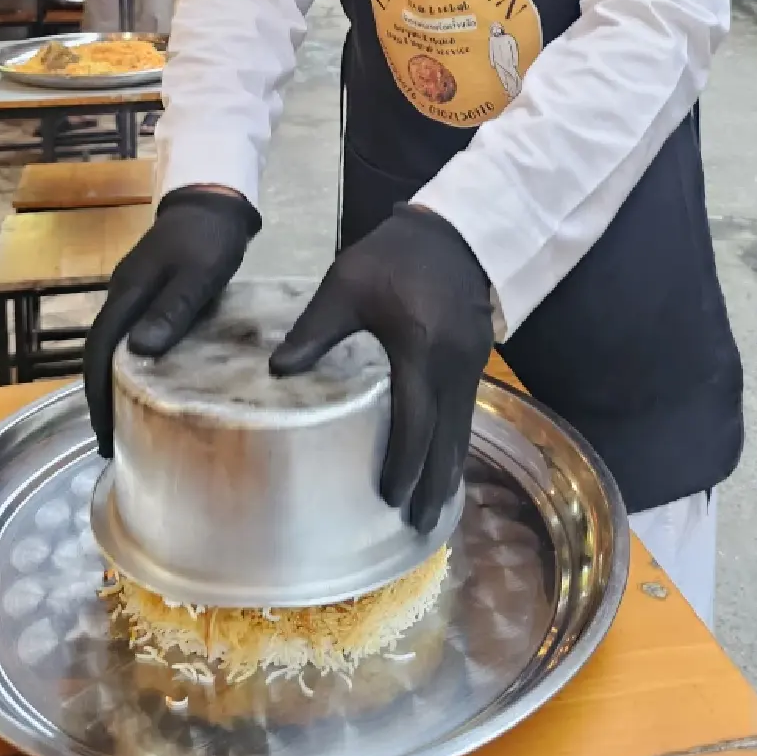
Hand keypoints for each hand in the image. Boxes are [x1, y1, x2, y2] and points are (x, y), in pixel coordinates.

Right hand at [83, 186, 260, 455]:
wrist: (213, 200)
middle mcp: (121, 294)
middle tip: (107, 438)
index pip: (99, 349)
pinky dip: (127, 365)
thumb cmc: (208, 239)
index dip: (96, 392)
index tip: (100, 431)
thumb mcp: (198, 274)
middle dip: (97, 395)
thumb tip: (139, 351)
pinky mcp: (148, 292)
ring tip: (122, 421)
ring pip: (112, 345)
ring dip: (110, 382)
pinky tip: (143, 384)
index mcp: (128, 292)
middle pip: (98, 351)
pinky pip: (128, 335)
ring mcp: (132, 291)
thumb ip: (172, 309)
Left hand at [270, 205, 492, 533]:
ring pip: (463, 428)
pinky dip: (456, 441)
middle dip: (432, 483)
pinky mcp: (478, 357)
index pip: (415, 420)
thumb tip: (278, 371)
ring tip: (434, 508)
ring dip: (448, 468)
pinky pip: (468, 411)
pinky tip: (446, 460)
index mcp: (420, 350)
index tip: (387, 495)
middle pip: (447, 437)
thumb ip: (315, 329)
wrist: (452, 230)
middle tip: (417, 525)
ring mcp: (472, 363)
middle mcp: (453, 365)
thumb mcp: (348, 285)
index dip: (403, 461)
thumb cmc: (394, 257)